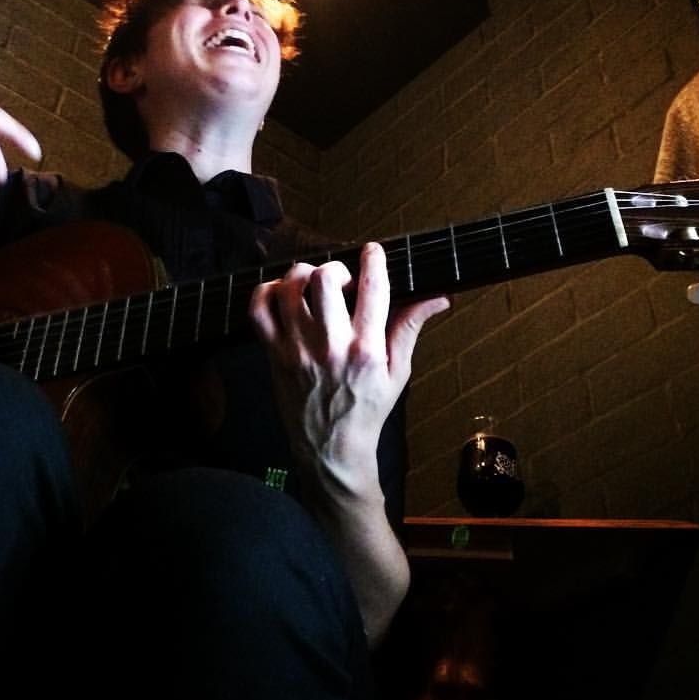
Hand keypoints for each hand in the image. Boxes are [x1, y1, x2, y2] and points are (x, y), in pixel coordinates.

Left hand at [249, 242, 448, 496]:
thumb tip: (439, 296)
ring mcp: (297, 349)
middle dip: (335, 268)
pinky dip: (266, 292)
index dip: (374, 259)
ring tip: (313, 286)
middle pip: (325, 279)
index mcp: (366, 348)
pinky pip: (258, 309)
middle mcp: (330, 345)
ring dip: (302, 276)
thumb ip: (411, 327)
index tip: (373, 250)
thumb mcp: (398, 371)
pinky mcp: (273, 354)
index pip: (373, 288)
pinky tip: (282, 295)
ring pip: (290, 288)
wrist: (331, 448)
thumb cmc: (368, 409)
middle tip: (341, 280)